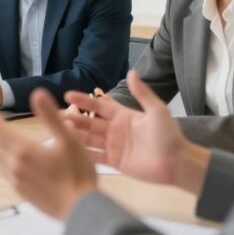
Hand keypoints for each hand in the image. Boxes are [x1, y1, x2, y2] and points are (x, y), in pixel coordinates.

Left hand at [0, 89, 97, 219]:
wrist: (80, 211)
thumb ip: (51, 116)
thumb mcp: (70, 139)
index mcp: (23, 150)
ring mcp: (15, 180)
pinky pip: (2, 168)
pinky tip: (10, 154)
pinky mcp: (20, 190)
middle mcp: (13, 165)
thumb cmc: (78, 174)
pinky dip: (0, 154)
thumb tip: (37, 93)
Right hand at [63, 71, 209, 193]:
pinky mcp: (114, 162)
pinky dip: (83, 153)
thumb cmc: (168, 135)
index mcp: (123, 116)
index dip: (84, 100)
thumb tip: (131, 72)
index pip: (99, 106)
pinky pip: (95, 156)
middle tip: (56, 115)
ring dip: (75, 134)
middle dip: (75, 118)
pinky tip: (69, 150)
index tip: (68, 95)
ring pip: (89, 138)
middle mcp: (115, 130)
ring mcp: (113, 146)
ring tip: (59, 130)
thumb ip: (142, 93)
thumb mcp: (157, 110)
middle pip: (90, 122)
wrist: (177, 163)